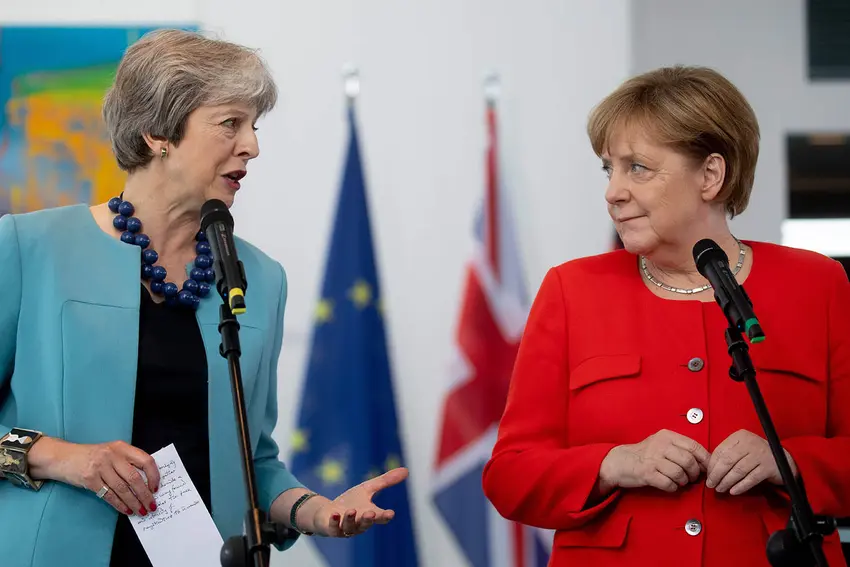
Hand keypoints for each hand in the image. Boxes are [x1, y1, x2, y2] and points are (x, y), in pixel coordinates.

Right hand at [29, 437, 158, 515]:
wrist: (62, 457)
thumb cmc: (92, 456)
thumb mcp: (111, 452)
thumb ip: (127, 462)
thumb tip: (146, 482)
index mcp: (121, 447)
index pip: (145, 460)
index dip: (153, 475)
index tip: (156, 488)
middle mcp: (112, 455)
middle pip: (134, 478)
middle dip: (145, 495)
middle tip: (152, 506)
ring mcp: (100, 467)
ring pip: (122, 489)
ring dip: (134, 502)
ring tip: (141, 511)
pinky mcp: (89, 479)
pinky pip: (108, 495)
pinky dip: (119, 504)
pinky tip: (126, 510)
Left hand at [309, 468, 407, 537]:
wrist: (327, 512)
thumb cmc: (350, 502)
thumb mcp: (367, 488)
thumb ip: (385, 481)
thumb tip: (407, 470)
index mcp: (370, 514)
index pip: (380, 517)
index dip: (385, 516)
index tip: (390, 513)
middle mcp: (359, 524)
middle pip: (365, 524)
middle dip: (368, 519)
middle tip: (371, 513)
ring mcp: (345, 528)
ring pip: (350, 527)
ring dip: (351, 519)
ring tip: (352, 511)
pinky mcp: (332, 529)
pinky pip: (333, 528)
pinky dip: (334, 522)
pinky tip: (334, 514)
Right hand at [600, 429, 709, 492]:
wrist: (620, 461)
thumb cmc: (645, 454)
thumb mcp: (662, 444)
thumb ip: (681, 449)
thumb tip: (704, 462)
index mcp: (667, 436)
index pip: (693, 446)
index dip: (705, 460)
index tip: (707, 469)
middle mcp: (660, 445)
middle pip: (688, 461)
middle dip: (694, 473)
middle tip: (692, 478)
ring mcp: (653, 459)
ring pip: (679, 473)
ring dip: (683, 481)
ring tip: (680, 481)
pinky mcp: (647, 473)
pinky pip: (668, 484)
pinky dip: (673, 487)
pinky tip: (670, 485)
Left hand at [706, 429, 797, 494]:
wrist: (784, 459)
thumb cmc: (756, 455)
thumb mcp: (741, 449)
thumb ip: (727, 455)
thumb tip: (709, 469)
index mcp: (739, 436)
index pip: (720, 451)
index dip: (712, 465)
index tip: (708, 475)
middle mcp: (750, 443)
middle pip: (728, 461)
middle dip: (717, 474)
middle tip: (711, 484)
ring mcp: (760, 454)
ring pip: (738, 470)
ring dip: (727, 482)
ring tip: (720, 489)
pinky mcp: (768, 467)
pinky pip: (751, 479)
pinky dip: (740, 486)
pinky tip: (733, 491)